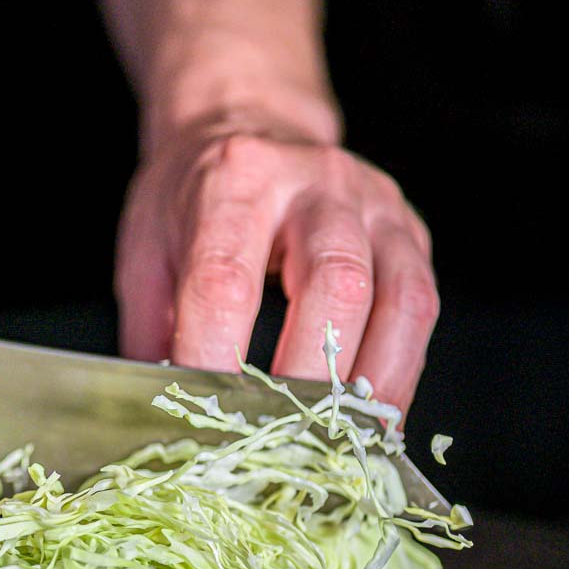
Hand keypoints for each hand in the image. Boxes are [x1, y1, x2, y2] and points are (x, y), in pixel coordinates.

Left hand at [114, 120, 437, 415]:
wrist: (246, 125)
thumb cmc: (192, 200)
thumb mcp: (146, 254)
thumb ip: (151, 336)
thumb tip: (157, 420)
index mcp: (232, 183)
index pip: (225, 279)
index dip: (216, 356)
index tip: (206, 417)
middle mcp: (313, 184)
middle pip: (332, 283)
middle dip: (307, 376)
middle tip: (281, 440)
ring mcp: (371, 204)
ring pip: (397, 298)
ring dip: (372, 385)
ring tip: (344, 443)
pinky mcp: (408, 231)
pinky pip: (422, 307)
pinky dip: (401, 372)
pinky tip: (375, 417)